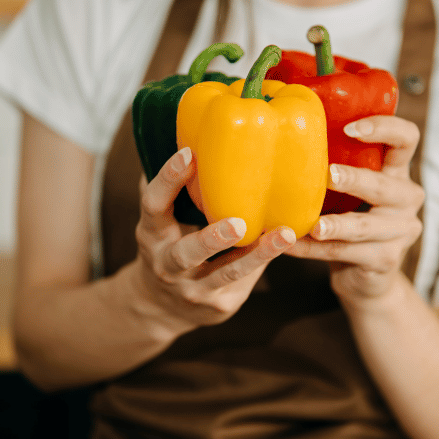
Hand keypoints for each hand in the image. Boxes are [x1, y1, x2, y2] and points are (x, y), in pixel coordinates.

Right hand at [133, 146, 296, 331]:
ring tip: (284, 234)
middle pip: (187, 253)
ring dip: (258, 254)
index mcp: (151, 233)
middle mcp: (167, 264)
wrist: (161, 307)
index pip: (153, 204)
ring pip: (227, 272)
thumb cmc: (168, 244)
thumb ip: (171, 187)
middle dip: (211, 239)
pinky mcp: (220, 304)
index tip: (188, 154)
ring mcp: (193, 289)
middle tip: (237, 222)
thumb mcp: (160, 220)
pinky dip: (266, 261)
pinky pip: (246, 280)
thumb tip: (188, 131)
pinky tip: (287, 243)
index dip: (168, 179)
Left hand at [288, 116, 423, 301]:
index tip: (350, 128)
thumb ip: (337, 163)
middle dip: (356, 180)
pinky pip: (344, 252)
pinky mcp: (385, 260)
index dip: (384, 128)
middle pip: (384, 186)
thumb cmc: (351, 218)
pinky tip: (290, 245)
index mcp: (398, 172)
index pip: (407, 139)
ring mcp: (401, 232)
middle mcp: (407, 199)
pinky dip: (313, 249)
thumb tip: (287, 130)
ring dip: (336, 225)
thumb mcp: (352, 190)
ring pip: (365, 227)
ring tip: (312, 225)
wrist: (366, 276)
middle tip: (329, 175)